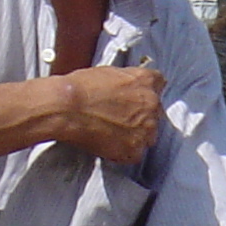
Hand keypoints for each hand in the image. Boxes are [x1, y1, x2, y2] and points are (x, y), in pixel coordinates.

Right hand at [48, 64, 164, 165]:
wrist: (67, 107)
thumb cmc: (80, 88)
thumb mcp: (109, 72)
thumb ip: (128, 79)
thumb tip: (129, 85)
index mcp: (146, 81)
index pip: (159, 84)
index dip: (144, 93)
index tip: (137, 99)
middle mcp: (152, 104)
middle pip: (155, 114)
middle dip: (140, 117)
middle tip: (118, 118)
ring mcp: (146, 129)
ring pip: (148, 136)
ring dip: (134, 136)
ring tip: (110, 132)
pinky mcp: (135, 149)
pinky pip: (134, 154)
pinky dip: (123, 152)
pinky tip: (107, 143)